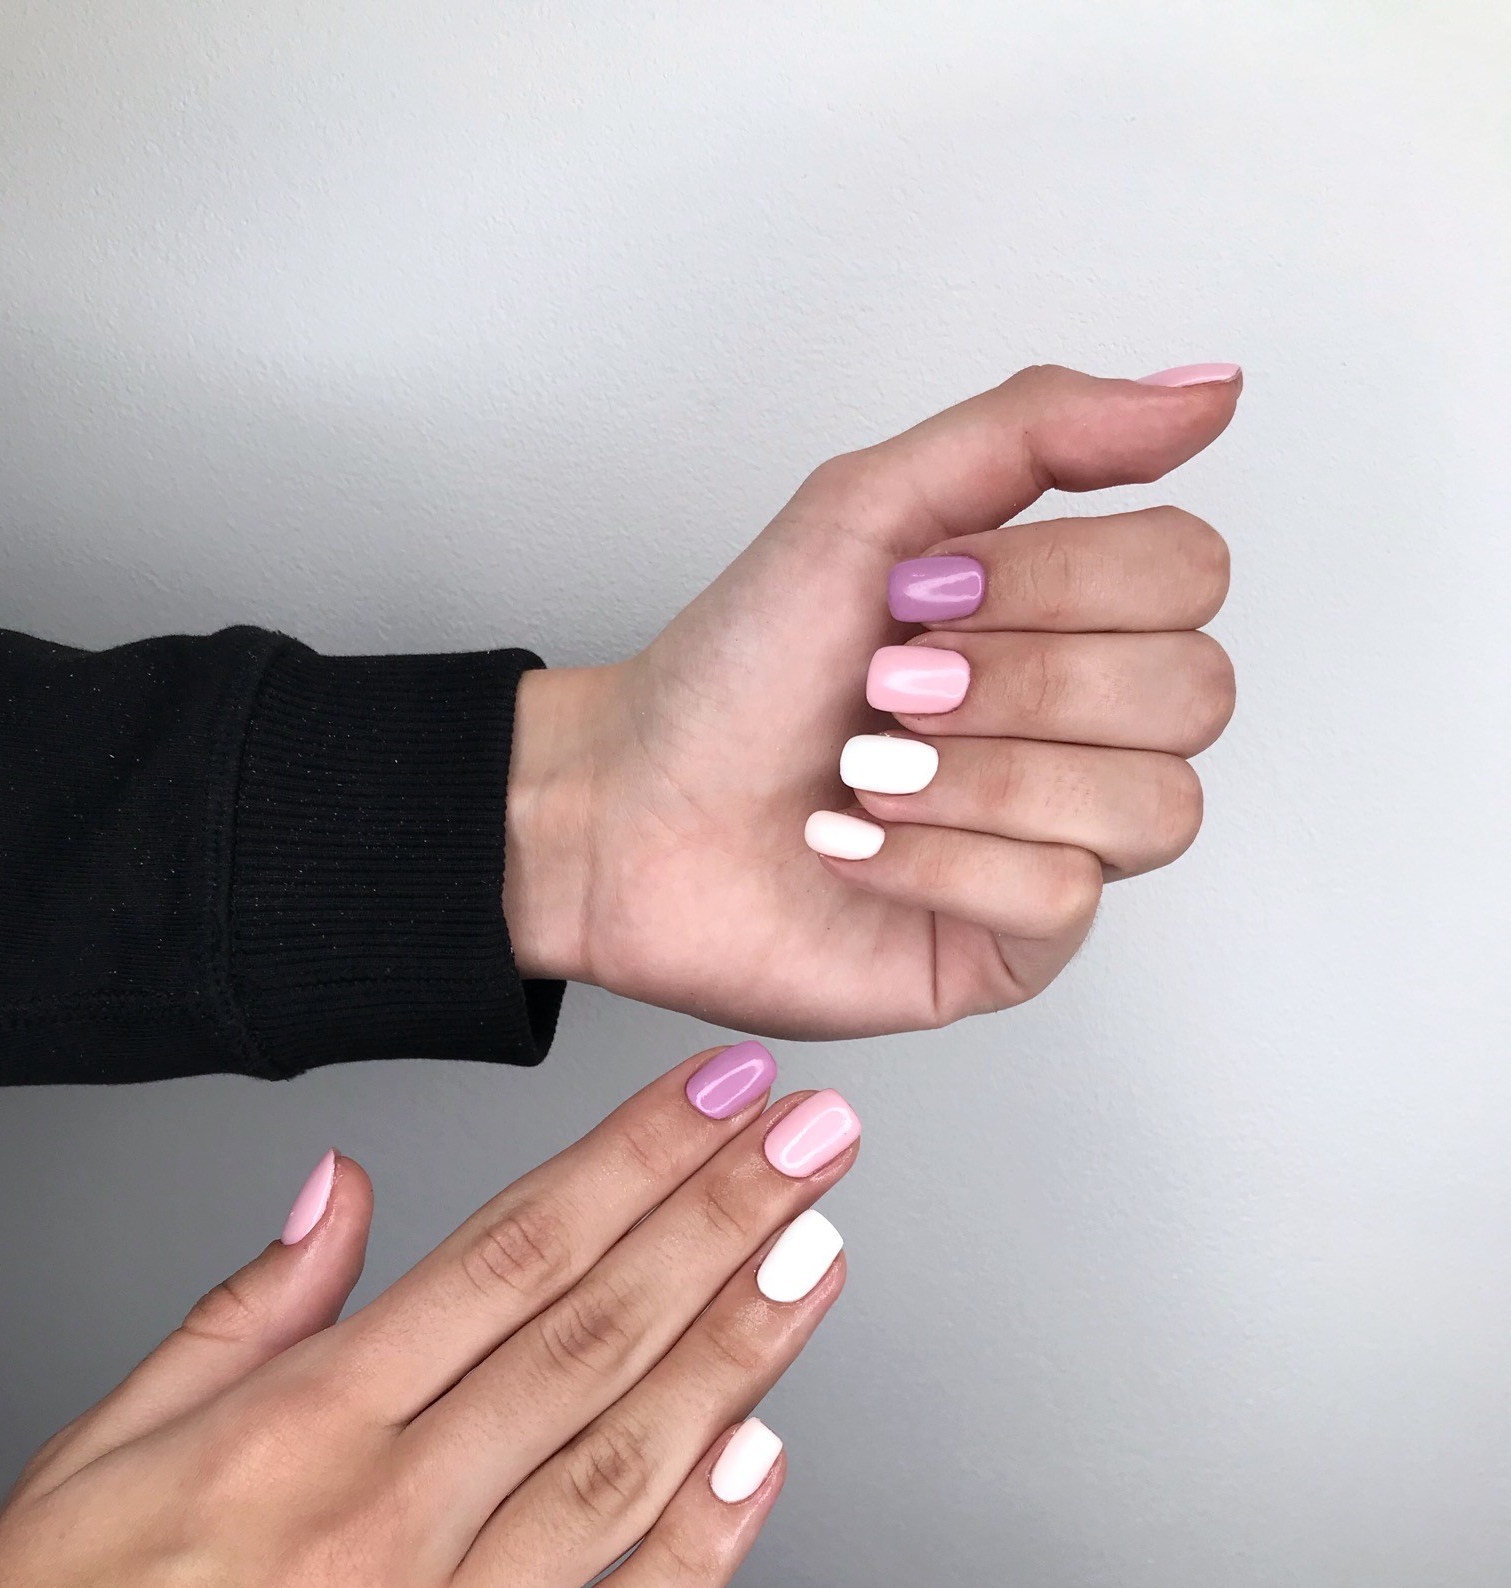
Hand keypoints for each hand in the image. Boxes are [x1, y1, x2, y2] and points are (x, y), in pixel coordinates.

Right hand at [0, 1047, 852, 1587]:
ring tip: (817, 1259)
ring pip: (622, 1468)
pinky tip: (760, 1468)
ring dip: (739, 1354)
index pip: (507, 1254)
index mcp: (290, 1435)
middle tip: (816, 1140)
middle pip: (590, 1336)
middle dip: (723, 1219)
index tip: (720, 1100)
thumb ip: (241, 1314)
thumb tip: (339, 1191)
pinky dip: (698, 1554)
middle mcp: (374, 1530)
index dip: (634, 1160)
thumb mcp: (91, 1459)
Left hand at [506, 361, 1238, 1035]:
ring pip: (1154, 805)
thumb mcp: (871, 505)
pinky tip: (858, 847)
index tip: (925, 593)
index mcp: (1072, 618)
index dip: (1058, 580)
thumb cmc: (738, 671)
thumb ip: (1040, 431)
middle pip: (1192, 691)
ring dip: (980, 777)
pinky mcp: (1021, 945)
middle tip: (890, 686)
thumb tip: (1210, 390)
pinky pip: (1066, 895)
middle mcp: (1090, 731)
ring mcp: (1066, 842)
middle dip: (1018, 681)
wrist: (629, 810)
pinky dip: (940, 860)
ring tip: (867, 773)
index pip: (1188, 573)